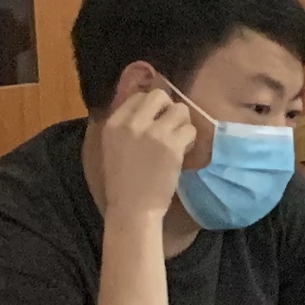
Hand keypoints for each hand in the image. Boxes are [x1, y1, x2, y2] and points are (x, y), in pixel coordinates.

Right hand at [86, 84, 203, 221]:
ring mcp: (153, 133)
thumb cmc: (123, 183)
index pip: (139, 96)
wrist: (133, 208)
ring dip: (183, 124)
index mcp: (114, 123)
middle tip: (170, 127)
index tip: (156, 122)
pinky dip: (190, 140)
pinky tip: (183, 152)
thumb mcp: (114, 147)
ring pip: (180, 110)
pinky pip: (190, 129)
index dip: (152, 107)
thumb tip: (149, 107)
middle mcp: (132, 123)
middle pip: (159, 96)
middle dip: (169, 109)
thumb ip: (127, 126)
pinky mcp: (171, 146)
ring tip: (178, 141)